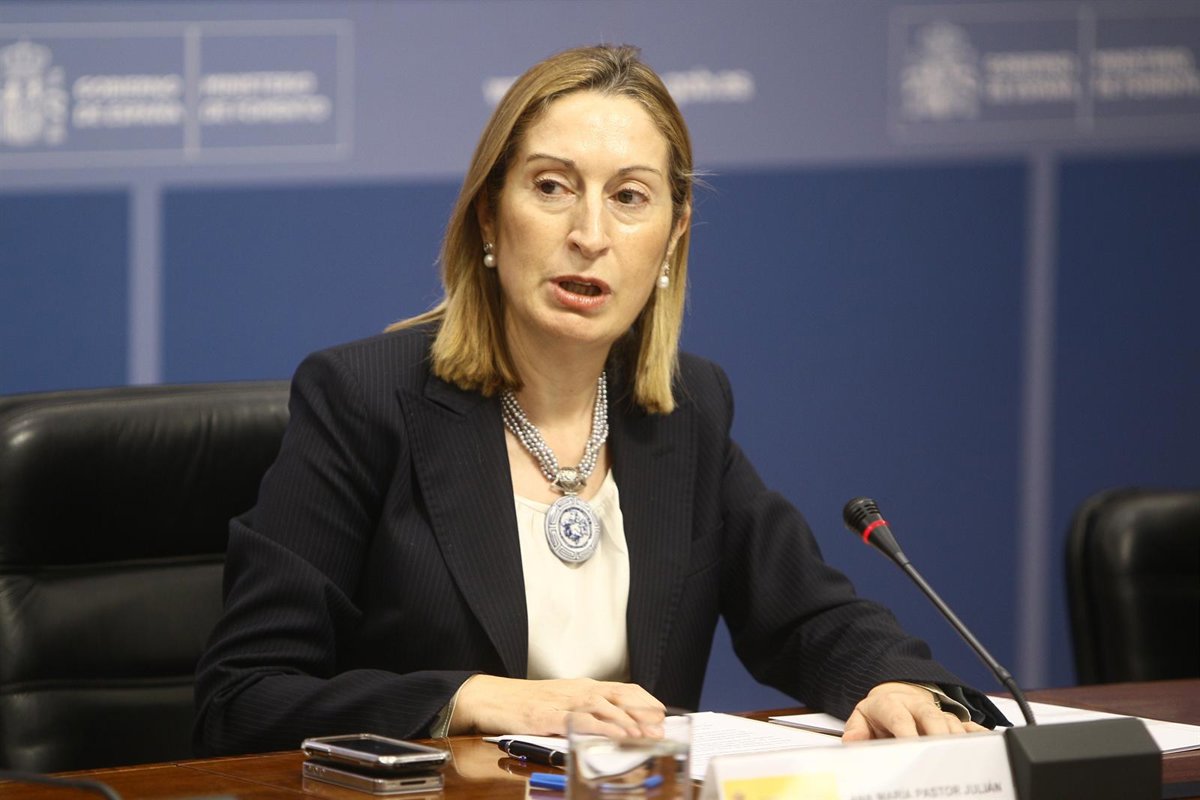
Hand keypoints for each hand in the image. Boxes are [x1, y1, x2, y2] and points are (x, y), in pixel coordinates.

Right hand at [450, 675, 665, 737]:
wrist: (491, 697)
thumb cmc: (527, 702)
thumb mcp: (563, 701)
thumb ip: (587, 710)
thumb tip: (615, 725)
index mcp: (584, 686)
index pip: (624, 688)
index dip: (646, 701)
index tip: (662, 714)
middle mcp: (578, 690)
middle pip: (619, 697)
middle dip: (642, 714)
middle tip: (661, 729)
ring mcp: (564, 701)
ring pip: (603, 707)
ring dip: (625, 721)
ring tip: (643, 736)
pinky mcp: (548, 716)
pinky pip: (577, 721)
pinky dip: (597, 728)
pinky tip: (609, 736)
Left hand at [841, 682, 987, 740]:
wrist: (896, 694)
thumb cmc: (880, 712)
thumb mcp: (862, 716)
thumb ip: (856, 730)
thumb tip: (852, 742)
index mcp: (892, 704)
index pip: (899, 717)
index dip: (905, 731)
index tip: (909, 746)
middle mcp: (917, 706)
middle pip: (931, 717)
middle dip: (937, 734)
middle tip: (940, 753)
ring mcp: (937, 711)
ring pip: (951, 722)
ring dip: (957, 738)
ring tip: (960, 757)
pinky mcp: (953, 719)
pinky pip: (969, 726)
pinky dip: (979, 735)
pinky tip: (985, 746)